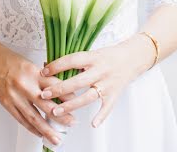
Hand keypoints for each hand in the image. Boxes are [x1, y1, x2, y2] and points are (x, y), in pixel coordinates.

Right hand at [0, 45, 76, 146]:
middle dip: (61, 116)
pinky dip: (31, 128)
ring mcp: (15, 96)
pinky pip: (21, 119)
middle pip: (46, 104)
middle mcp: (25, 85)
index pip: (54, 86)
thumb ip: (42, 76)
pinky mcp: (6, 103)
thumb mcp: (29, 63)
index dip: (66, 95)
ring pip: (34, 117)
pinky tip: (39, 133)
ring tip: (56, 138)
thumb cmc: (9, 59)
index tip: (76, 101)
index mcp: (33, 72)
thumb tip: (58, 86)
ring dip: (46, 129)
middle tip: (72, 123)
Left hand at [39, 36, 153, 127]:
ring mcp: (108, 84)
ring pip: (88, 97)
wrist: (133, 57)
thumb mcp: (92, 53)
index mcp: (93, 57)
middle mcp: (100, 70)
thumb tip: (51, 65)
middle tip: (44, 95)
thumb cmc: (109, 55)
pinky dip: (101, 116)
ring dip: (71, 105)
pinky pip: (107, 107)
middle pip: (77, 81)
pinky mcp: (115, 94)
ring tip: (56, 111)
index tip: (43, 72)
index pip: (72, 60)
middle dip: (59, 89)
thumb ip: (76, 61)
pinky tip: (92, 124)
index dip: (57, 66)